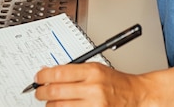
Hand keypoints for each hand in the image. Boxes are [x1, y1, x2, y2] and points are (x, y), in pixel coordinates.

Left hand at [34, 62, 150, 106]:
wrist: (135, 96)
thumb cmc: (116, 82)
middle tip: (39, 92)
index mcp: (93, 71)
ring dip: (50, 105)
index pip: (60, 73)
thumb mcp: (97, 69)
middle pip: (56, 92)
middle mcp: (93, 89)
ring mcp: (94, 106)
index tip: (38, 78)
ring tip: (50, 102)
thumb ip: (75, 71)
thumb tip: (52, 75)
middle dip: (42, 92)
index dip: (44, 76)